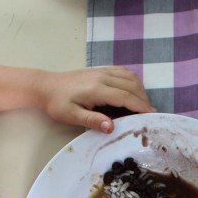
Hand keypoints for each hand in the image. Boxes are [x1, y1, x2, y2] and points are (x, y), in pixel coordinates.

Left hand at [38, 67, 155, 132]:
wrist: (45, 86)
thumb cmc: (57, 104)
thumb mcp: (71, 116)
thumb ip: (92, 120)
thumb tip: (112, 127)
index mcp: (96, 89)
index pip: (125, 97)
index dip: (141, 107)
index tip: (152, 116)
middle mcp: (102, 77)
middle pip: (132, 86)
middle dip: (144, 100)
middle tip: (150, 114)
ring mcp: (102, 71)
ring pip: (130, 77)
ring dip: (140, 90)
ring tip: (144, 105)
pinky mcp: (100, 70)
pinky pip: (123, 72)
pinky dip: (133, 81)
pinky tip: (134, 91)